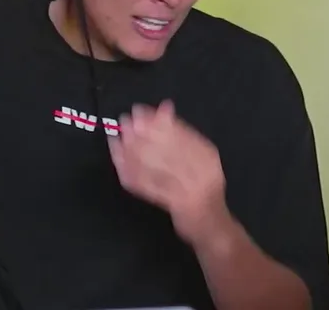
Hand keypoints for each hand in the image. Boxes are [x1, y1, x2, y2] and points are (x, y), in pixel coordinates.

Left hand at [109, 100, 229, 247]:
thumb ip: (184, 134)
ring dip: (133, 148)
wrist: (210, 222)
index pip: (180, 132)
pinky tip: (118, 158)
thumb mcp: (201, 155)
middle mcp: (201, 171)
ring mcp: (187, 189)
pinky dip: (130, 169)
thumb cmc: (203, 184)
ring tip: (117, 135)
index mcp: (207, 155)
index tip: (139, 110)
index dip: (157, 120)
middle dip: (142, 132)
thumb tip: (165, 106)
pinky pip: (147, 184)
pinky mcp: (174, 203)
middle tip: (125, 119)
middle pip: (166, 147)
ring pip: (154, 165)